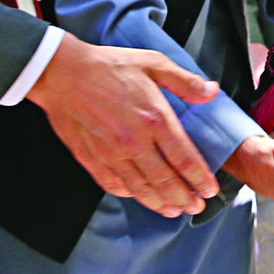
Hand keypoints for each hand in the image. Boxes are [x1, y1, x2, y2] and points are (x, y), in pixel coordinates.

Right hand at [27, 34, 221, 216]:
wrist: (62, 72)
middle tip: (195, 207)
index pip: (184, 158)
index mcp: (154, 118)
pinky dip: (128, 194)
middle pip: (165, 181)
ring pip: (140, 188)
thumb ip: (185, 82)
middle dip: (184, 198)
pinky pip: (112, 184)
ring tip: (173, 210)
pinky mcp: (90, 157)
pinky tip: (137, 196)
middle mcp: (134, 141)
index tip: (209, 190)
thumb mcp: (153, 63)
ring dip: (159, 203)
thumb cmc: (107, 66)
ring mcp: (110, 153)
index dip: (199, 179)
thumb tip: (212, 92)